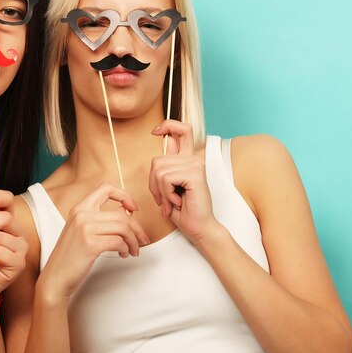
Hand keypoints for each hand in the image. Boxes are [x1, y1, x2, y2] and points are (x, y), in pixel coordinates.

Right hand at [41, 183, 148, 299]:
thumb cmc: (70, 257)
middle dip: (136, 228)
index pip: (106, 189)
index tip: (133, 208)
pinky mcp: (90, 244)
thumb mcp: (80, 231)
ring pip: (123, 228)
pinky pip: (119, 241)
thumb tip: (126, 213)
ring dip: (133, 240)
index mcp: (79, 208)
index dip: (124, 195)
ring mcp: (85, 229)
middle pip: (121, 215)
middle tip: (142, 239)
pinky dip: (126, 248)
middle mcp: (82, 215)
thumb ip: (98, 220)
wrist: (55, 278)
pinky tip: (124, 254)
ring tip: (133, 250)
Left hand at [150, 120, 219, 243]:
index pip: (183, 130)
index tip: (155, 131)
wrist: (198, 228)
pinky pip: (166, 179)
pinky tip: (178, 201)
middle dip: (153, 184)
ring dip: (160, 192)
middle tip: (164, 199)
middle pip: (156, 161)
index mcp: (188, 159)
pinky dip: (166, 194)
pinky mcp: (195, 174)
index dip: (168, 125)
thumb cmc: (183, 210)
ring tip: (173, 201)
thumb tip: (170, 139)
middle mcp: (193, 159)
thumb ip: (166, 165)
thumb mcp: (167, 186)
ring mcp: (195, 165)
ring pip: (159, 171)